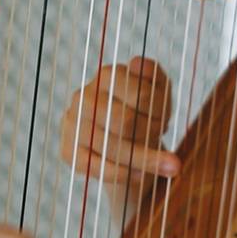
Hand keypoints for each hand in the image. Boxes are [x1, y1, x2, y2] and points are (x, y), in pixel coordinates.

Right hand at [60, 56, 180, 183]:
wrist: (123, 140)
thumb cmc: (144, 112)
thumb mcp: (158, 92)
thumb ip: (154, 76)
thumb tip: (137, 63)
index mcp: (108, 75)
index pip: (142, 95)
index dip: (160, 112)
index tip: (166, 123)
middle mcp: (84, 96)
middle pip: (124, 121)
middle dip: (149, 134)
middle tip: (161, 139)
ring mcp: (73, 124)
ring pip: (113, 147)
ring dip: (144, 159)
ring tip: (168, 166)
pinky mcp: (69, 150)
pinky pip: (98, 167)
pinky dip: (124, 174)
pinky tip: (140, 174)